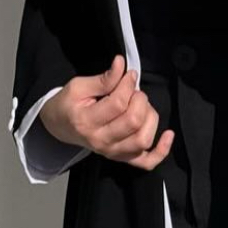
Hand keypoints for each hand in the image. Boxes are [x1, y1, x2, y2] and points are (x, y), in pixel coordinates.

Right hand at [39, 53, 174, 170]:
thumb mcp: (78, 86)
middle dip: (140, 99)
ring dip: (150, 117)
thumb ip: (103, 79)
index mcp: (87, 122)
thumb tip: (122, 65)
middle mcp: (101, 141)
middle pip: (134, 121)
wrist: (60, 126)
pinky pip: (146, 162)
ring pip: (143, 139)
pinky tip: (168, 135)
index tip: (128, 75)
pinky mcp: (122, 158)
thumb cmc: (68, 104)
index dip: (128, 84)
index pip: (118, 103)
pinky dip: (161, 151)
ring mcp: (112, 152)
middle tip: (133, 91)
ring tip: (141, 106)